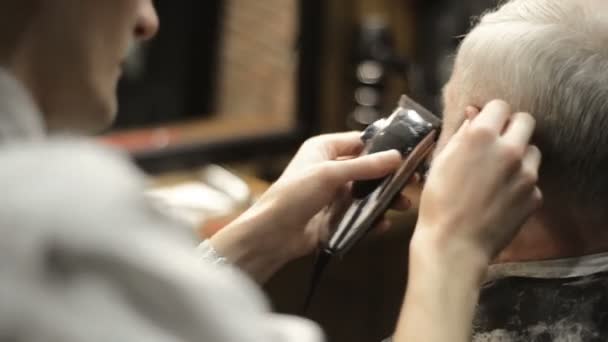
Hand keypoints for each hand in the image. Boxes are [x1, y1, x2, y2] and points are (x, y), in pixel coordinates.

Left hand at [211, 132, 407, 281]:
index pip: (360, 141)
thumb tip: (395, 157)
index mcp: (324, 149)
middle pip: (368, 169)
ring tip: (402, 206)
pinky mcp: (335, 216)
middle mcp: (329, 169)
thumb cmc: (291, 196)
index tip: (408, 154)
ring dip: (385, 199)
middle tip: (411, 183)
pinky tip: (382, 224)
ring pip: (367, 193)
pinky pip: (360, 214)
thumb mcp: (329, 175)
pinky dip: (372, 218)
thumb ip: (364, 166)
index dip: (383, 147)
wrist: (272, 235)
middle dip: (389, 177)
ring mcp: (333, 194)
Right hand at [413, 99, 542, 268]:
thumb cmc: (438, 202)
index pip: (500, 106)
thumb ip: (462, 134)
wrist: (454, 244)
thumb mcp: (440, 162)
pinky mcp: (535, 196)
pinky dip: (520, 184)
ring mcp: (527, 174)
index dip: (491, 115)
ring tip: (498, 174)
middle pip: (526, 121)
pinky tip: (501, 197)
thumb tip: (474, 116)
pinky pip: (532, 180)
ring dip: (519, 155)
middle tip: (496, 144)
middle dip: (512, 128)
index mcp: (482, 136)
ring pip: (533, 150)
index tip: (485, 126)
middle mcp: (509, 149)